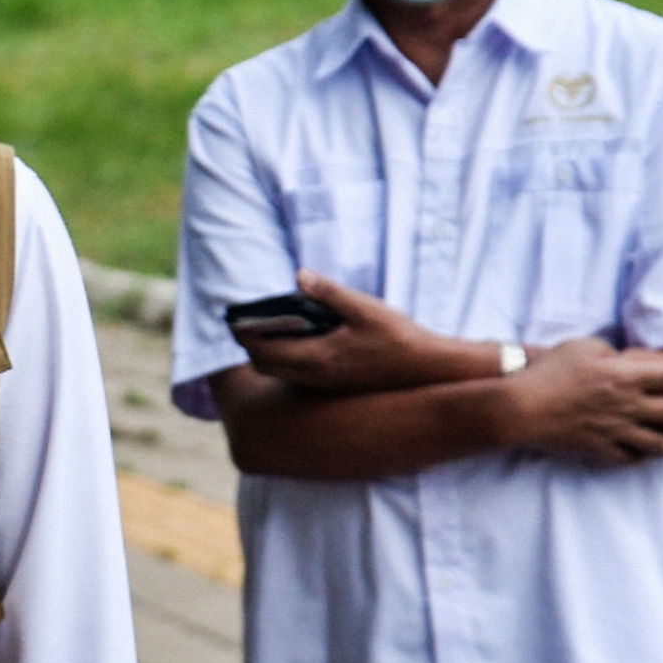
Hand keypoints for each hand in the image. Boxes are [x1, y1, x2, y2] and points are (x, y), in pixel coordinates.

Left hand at [236, 271, 487, 396]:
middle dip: (250, 345)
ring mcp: (325, 385)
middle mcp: (316, 377)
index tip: (233, 318)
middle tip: (246, 322)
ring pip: (280, 373)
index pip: (264, 351)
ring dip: (267, 354)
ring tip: (268, 328)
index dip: (244, 335)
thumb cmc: (399, 338)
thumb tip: (299, 276)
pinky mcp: (334, 386)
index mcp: (319, 358)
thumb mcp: (365, 308)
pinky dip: (286, 361)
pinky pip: (297, 377)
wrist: (429, 371)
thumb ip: (329, 292)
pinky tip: (298, 340)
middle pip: (265, 366)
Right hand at [501, 339, 662, 465]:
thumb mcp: (580, 347)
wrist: (522, 410)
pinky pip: (628, 457)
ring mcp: (615, 432)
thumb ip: (607, 351)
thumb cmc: (549, 372)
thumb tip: (618, 359)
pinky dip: (641, 458)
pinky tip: (647, 458)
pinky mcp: (599, 450)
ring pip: (656, 442)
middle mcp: (628, 406)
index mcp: (626, 377)